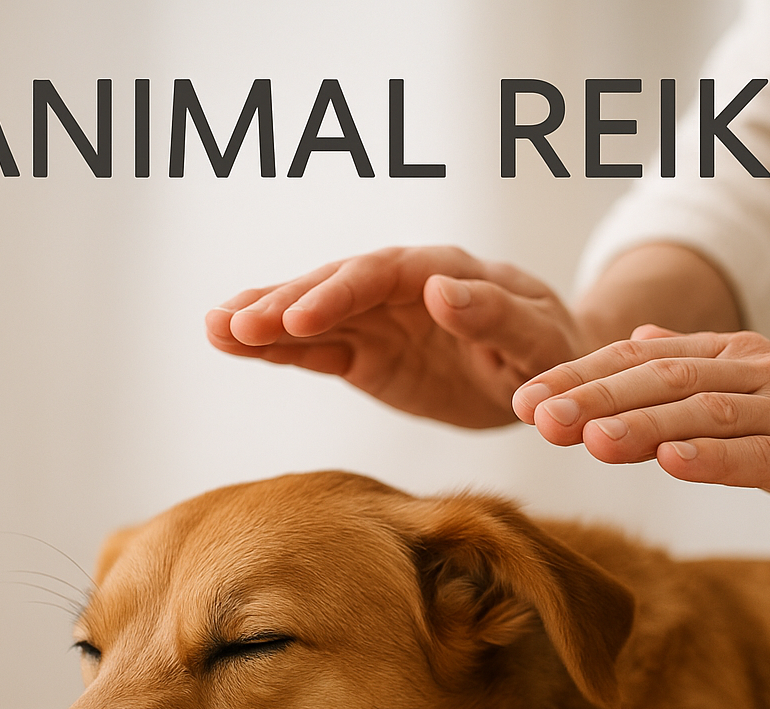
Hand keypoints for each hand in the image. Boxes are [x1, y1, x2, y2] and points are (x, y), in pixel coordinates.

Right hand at [205, 247, 583, 427]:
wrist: (551, 375)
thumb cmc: (555, 351)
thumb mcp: (541, 339)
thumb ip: (495, 314)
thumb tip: (440, 288)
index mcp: (448, 273)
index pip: (384, 275)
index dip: (339, 293)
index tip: (301, 316)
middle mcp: (404, 288)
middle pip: (336, 288)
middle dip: (286, 305)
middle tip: (235, 324)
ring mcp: (380, 320)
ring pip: (315, 316)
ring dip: (265, 321)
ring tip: (214, 328)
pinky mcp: (367, 354)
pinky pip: (315, 350)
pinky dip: (275, 349)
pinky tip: (231, 344)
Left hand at [511, 326, 769, 549]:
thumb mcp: (758, 398)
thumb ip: (697, 372)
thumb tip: (639, 342)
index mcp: (736, 360)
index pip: (643, 362)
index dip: (580, 376)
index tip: (520, 397)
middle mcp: (760, 375)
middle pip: (662, 380)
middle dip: (592, 395)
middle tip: (530, 414)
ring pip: (704, 413)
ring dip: (641, 424)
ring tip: (584, 439)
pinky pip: (762, 456)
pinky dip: (714, 456)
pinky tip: (670, 465)